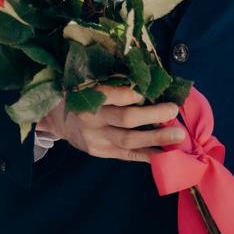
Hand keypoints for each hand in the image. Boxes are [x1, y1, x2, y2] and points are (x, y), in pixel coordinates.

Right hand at [36, 85, 184, 162]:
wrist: (55, 118)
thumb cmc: (79, 93)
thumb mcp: (87, 81)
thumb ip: (111, 82)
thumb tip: (147, 78)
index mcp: (86, 96)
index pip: (109, 95)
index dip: (130, 94)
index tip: (149, 90)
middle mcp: (91, 119)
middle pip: (125, 118)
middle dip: (152, 115)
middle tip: (173, 110)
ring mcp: (96, 139)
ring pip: (128, 140)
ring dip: (156, 138)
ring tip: (178, 136)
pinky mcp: (100, 152)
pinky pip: (126, 155)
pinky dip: (147, 155)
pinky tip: (166, 154)